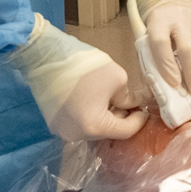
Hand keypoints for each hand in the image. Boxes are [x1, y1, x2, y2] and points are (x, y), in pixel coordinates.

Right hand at [4, 14, 148, 140]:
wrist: (46, 55)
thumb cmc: (84, 66)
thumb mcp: (117, 78)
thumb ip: (129, 97)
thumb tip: (133, 105)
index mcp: (94, 127)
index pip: (126, 131)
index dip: (138, 119)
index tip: (144, 108)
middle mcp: (76, 136)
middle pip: (108, 132)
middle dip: (120, 117)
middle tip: (129, 101)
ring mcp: (63, 131)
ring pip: (93, 128)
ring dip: (105, 116)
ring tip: (109, 97)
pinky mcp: (54, 123)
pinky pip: (79, 123)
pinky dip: (89, 114)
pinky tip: (92, 98)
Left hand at [142, 0, 190, 99]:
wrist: (174, 7)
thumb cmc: (160, 32)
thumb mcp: (148, 42)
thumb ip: (150, 65)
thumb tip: (157, 94)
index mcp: (159, 22)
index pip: (162, 43)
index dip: (167, 66)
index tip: (174, 85)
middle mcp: (181, 20)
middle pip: (189, 50)